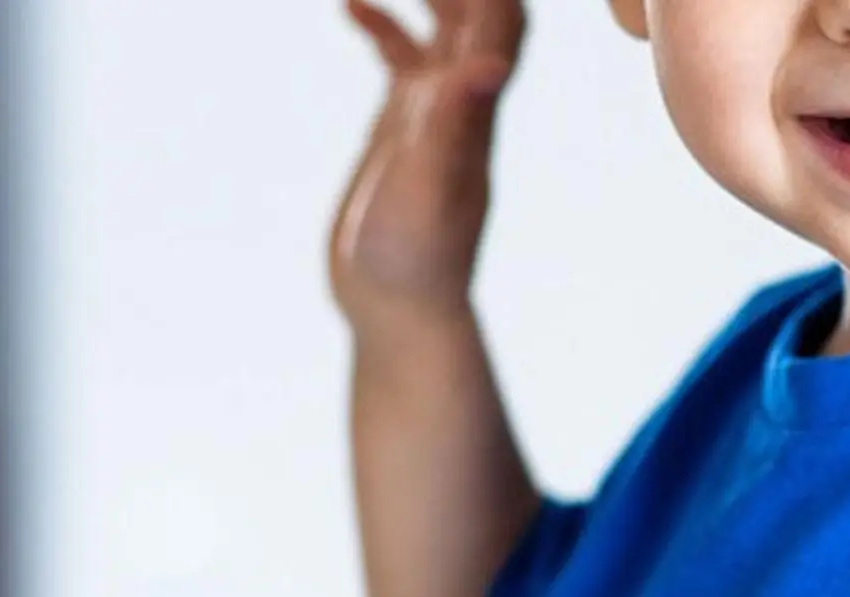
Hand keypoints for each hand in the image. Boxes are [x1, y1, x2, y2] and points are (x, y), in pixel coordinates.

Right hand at [329, 0, 526, 334]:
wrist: (399, 312)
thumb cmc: (415, 264)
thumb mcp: (429, 191)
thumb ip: (453, 127)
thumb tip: (488, 67)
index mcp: (475, 109)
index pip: (501, 18)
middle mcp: (462, 104)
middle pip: (479, 11)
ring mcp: (432, 116)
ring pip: (441, 27)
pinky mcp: (401, 134)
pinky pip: (400, 60)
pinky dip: (380, 25)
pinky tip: (348, 5)